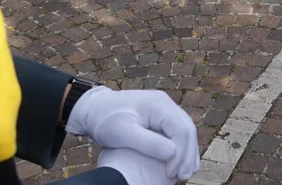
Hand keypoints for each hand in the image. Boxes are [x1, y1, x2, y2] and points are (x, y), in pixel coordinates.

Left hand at [66, 87, 199, 181]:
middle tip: (183, 177)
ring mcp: (164, 110)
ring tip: (184, 174)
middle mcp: (166, 104)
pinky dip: (180, 149)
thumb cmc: (105, 120)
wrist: (94, 109)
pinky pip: (176, 134)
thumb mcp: (123, 133)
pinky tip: (178, 164)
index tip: (171, 174)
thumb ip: (148, 142)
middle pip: (187, 130)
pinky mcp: (160, 118)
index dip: (181, 154)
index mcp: (159, 104)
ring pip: (185, 132)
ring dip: (187, 154)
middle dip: (187, 155)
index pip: (181, 130)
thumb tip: (173, 153)